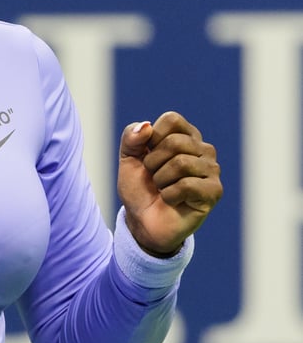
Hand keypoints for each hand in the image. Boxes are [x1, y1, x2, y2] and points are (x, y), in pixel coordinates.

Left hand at [116, 111, 221, 255]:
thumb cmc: (140, 190)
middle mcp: (203, 149)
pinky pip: (187, 185)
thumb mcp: (128, 160)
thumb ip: (131, 138)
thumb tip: (146, 126)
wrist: (142, 222)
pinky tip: (172, 201)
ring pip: (180, 163)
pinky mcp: (214, 191)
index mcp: (186, 136)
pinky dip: (169, 195)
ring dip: (160, 180)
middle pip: (174, 142)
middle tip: (154, 178)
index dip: (151, 139)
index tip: (147, 157)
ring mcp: (212, 170)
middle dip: (153, 163)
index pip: (171, 119)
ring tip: (163, 189)